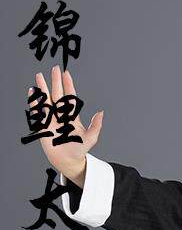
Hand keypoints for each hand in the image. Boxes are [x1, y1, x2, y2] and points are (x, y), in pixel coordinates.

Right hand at [31, 64, 103, 182]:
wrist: (68, 161)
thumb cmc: (79, 150)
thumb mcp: (91, 138)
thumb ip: (96, 126)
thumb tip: (101, 112)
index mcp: (72, 116)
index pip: (70, 97)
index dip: (68, 85)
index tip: (67, 74)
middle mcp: (61, 115)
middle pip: (57, 95)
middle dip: (56, 82)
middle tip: (55, 68)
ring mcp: (51, 119)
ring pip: (46, 100)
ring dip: (43, 88)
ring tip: (39, 76)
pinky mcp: (43, 125)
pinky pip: (38, 111)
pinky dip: (35, 101)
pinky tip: (33, 91)